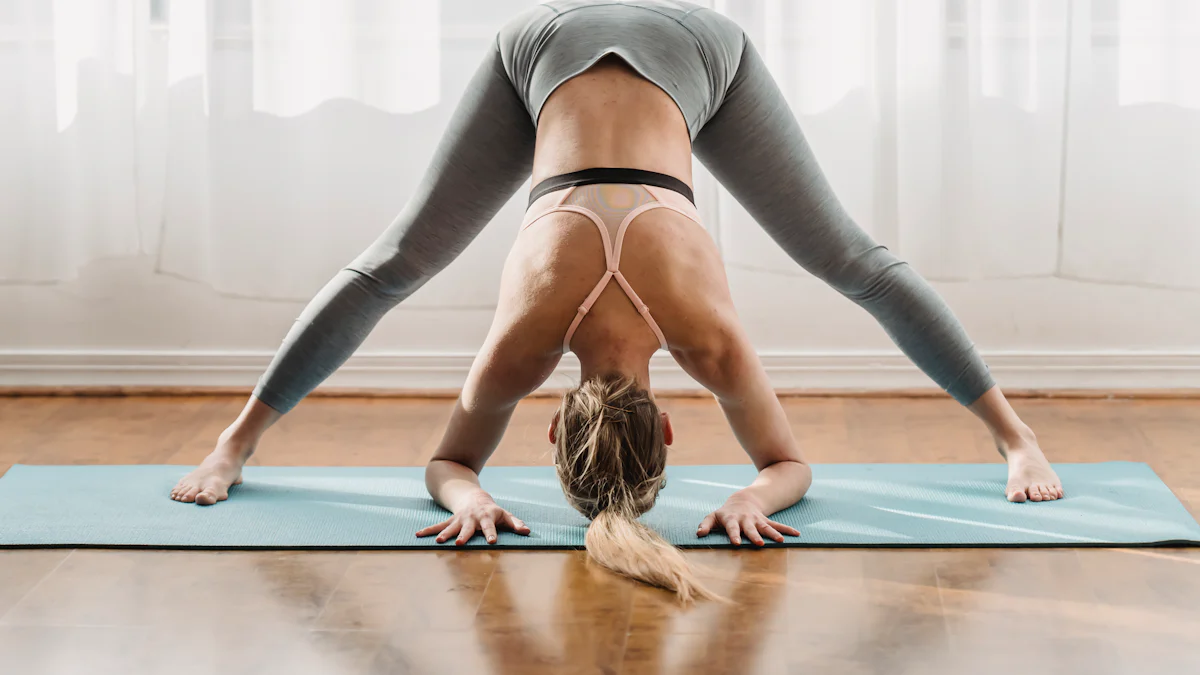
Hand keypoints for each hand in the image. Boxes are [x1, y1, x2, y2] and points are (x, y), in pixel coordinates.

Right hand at [415, 491, 530, 544]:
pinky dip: (428, 531)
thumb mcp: (505, 515)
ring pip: (450, 528)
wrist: (475, 499)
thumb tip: (528, 532)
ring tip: (438, 542)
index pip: (490, 527)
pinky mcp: (450, 521)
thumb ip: (516, 524)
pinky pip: (438, 526)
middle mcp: (471, 519)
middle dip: (464, 536)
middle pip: (468, 529)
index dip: (491, 534)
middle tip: (459, 543)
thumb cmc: (493, 511)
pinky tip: (417, 535)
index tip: (492, 542)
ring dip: (444, 535)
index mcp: (487, 518)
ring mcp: (459, 520)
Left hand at [696, 493, 798, 545]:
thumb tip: (699, 534)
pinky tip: (796, 535)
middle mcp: (746, 520)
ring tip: (781, 541)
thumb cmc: (725, 514)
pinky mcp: (766, 521)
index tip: (736, 543)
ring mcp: (757, 520)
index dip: (734, 535)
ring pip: (766, 526)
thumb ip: (705, 525)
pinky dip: (787, 529)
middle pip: (750, 528)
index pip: (732, 528)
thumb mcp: (713, 517)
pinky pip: (778, 525)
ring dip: (773, 533)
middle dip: (754, 535)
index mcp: (732, 520)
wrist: (742, 501)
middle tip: (759, 543)